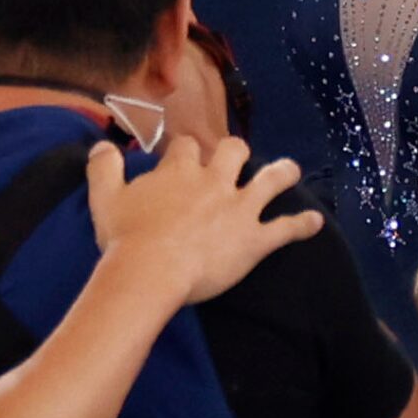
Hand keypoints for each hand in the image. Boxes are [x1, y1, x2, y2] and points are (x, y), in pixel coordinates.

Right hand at [88, 137, 319, 305]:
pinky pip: (285, 229)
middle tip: (235, 157)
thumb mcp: (104, 198)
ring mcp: (238, 208)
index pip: (186, 147)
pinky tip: (315, 223)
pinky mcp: (254, 239)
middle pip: (232, 151)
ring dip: (282, 173)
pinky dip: (302, 226)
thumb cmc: (125, 237)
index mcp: (179, 171)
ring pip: (269, 180)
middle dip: (234, 151)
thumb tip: (102, 147)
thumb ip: (102, 167)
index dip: (186, 151)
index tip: (183, 158)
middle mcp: (213, 181)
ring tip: (291, 170)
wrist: (151, 270)